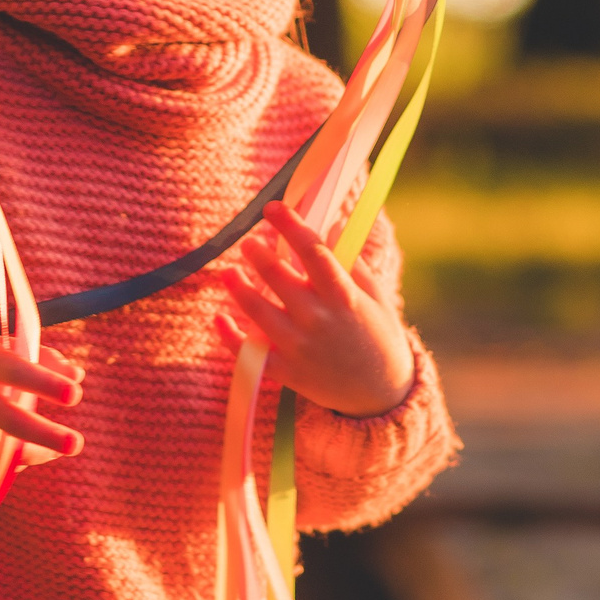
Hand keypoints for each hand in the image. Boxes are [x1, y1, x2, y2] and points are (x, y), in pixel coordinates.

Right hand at [0, 336, 85, 470]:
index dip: (45, 383)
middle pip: (7, 418)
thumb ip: (38, 357)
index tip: (75, 394)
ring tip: (51, 451)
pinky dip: (3, 462)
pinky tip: (15, 453)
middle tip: (76, 444)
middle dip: (44, 434)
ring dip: (29, 453)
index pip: (15, 369)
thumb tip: (77, 377)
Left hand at [215, 202, 415, 417]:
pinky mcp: (287, 372)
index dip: (291, 226)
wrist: (381, 393)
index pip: (314, 252)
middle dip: (259, 255)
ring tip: (227, 273)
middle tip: (248, 242)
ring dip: (238, 289)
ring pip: (259, 312)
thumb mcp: (375, 296)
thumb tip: (334, 222)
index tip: (273, 206)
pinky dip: (231, 337)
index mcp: (345, 296)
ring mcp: (300, 348)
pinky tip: (218, 318)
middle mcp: (319, 320)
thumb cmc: (378, 335)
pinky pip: (251, 354)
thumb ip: (352, 261)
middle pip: (280, 278)